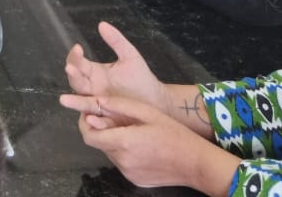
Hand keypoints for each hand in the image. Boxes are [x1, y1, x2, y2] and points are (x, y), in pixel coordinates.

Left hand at [58, 93, 236, 192]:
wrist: (196, 163)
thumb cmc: (173, 133)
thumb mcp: (147, 112)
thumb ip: (119, 106)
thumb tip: (95, 101)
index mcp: (123, 141)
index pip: (89, 135)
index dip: (84, 123)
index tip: (90, 113)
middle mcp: (122, 160)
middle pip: (99, 143)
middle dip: (100, 130)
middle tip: (112, 118)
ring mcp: (128, 173)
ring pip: (110, 153)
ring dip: (113, 141)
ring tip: (131, 131)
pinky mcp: (135, 180)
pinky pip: (122, 163)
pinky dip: (124, 153)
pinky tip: (139, 146)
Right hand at [64, 21, 170, 118]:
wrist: (157, 101)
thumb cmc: (142, 80)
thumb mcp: (130, 57)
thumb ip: (117, 41)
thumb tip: (101, 24)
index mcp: (95, 73)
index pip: (78, 63)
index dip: (75, 56)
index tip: (78, 48)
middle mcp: (93, 89)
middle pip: (76, 82)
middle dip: (73, 75)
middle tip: (71, 68)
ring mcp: (99, 105)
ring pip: (82, 102)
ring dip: (74, 100)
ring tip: (66, 99)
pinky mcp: (107, 120)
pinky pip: (97, 120)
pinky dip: (92, 120)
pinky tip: (89, 119)